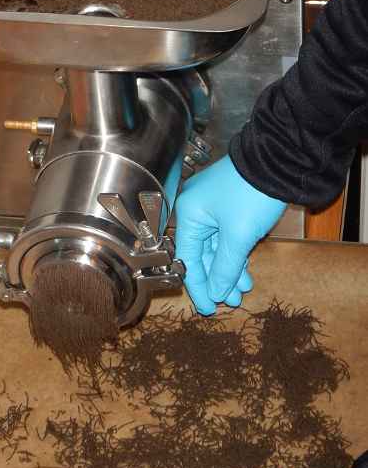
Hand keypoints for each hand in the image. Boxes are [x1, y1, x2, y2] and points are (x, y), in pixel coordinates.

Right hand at [175, 155, 285, 314]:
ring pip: (216, 246)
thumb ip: (225, 267)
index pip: (188, 259)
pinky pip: (226, 235)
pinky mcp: (229, 204)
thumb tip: (217, 292)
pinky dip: (235, 254)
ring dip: (229, 269)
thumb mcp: (239, 235)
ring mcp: (213, 205)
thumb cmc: (252, 195)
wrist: (279, 159)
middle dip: (218, 279)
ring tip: (243, 291)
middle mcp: (196, 209)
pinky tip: (245, 272)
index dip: (199, 286)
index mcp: (189, 213)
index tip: (209, 308)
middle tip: (233, 302)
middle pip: (201, 253)